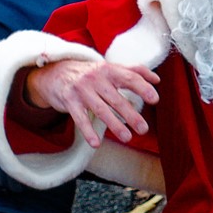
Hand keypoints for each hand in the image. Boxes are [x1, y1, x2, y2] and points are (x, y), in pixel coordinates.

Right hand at [28, 58, 157, 148]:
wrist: (56, 72)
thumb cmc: (90, 74)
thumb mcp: (110, 68)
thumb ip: (133, 71)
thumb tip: (157, 79)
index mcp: (110, 70)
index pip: (129, 77)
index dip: (142, 87)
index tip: (154, 99)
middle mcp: (96, 78)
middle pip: (116, 98)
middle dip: (131, 114)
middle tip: (144, 129)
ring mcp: (82, 90)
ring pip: (100, 109)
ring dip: (114, 124)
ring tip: (127, 138)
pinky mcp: (70, 101)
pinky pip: (80, 118)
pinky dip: (87, 131)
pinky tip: (96, 143)